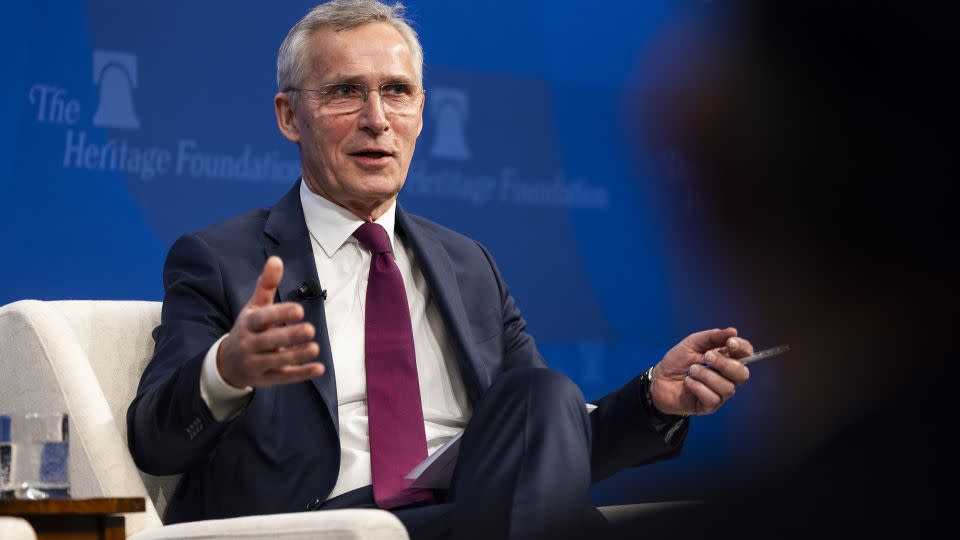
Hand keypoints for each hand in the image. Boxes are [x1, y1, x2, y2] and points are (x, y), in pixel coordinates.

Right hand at [216, 256, 323, 387]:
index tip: (299, 309)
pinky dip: (301, 374)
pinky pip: (284, 377)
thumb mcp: (254, 307)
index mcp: (248, 323)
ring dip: (297, 355)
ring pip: (278, 360)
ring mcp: (256, 363)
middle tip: (310, 329)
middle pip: (269, 341)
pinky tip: (319, 368)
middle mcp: (249, 344)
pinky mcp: (266, 378)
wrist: (228, 363)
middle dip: (289, 336)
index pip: (262, 318)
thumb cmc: (249, 328)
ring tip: (315, 347)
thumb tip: (276, 259)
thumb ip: (267, 285)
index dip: (279, 314)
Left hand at [649, 327, 751, 415]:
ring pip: (727, 387)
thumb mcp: (692, 343)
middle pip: (742, 373)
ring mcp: (720, 393)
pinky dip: (698, 387)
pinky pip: (713, 398)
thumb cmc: (677, 361)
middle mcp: (727, 377)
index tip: (730, 343)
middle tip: (706, 357)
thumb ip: (712, 337)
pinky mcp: (710, 406)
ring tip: (691, 370)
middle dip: (724, 364)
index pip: (746, 354)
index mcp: (726, 359)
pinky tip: (688, 383)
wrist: (658, 379)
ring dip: (707, 376)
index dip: (743, 348)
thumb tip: (733, 331)